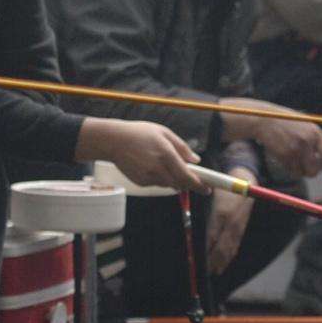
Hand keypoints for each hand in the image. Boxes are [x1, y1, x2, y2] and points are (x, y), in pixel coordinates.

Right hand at [77, 115, 197, 193]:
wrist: (113, 141)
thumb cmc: (139, 133)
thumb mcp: (164, 133)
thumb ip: (182, 147)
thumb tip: (196, 161)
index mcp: (166, 154)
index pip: (188, 176)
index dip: (200, 185)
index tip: (208, 189)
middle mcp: (158, 168)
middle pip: (180, 184)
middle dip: (189, 183)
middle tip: (194, 178)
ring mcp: (148, 177)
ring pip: (169, 184)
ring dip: (174, 179)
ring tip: (164, 162)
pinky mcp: (141, 182)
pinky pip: (157, 183)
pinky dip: (160, 178)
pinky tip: (151, 165)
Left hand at [201, 179, 253, 269]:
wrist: (246, 183)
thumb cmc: (224, 188)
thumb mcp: (212, 193)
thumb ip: (200, 203)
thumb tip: (186, 212)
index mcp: (222, 212)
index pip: (212, 235)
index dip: (205, 247)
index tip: (197, 256)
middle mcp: (231, 222)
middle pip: (222, 245)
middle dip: (213, 259)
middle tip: (205, 270)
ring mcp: (238, 227)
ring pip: (230, 248)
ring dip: (222, 261)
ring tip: (214, 272)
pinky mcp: (242, 229)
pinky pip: (235, 246)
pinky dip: (229, 257)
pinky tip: (224, 265)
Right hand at [247, 108, 321, 180]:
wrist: (265, 119)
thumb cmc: (288, 122)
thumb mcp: (308, 127)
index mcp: (315, 133)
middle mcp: (307, 141)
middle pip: (315, 170)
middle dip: (312, 172)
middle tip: (307, 167)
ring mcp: (294, 149)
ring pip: (302, 173)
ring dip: (299, 170)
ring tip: (293, 158)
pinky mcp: (283, 155)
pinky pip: (290, 171)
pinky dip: (289, 168)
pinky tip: (285, 156)